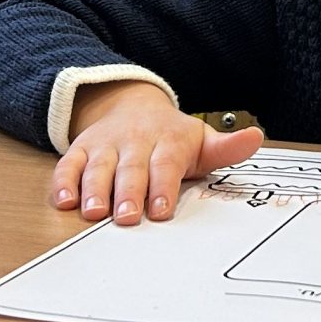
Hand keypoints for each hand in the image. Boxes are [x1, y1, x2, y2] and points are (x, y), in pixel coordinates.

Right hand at [57, 82, 261, 225]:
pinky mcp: (81, 149)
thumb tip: (256, 137)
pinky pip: (69, 164)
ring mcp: (105, 145)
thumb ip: (227, 147)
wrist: (130, 104)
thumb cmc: (170, 136)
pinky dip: (64, 181)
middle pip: (131, 168)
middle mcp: (134, 141)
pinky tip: (65, 201)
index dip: (162, 186)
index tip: (160, 210)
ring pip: (97, 166)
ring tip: (94, 212)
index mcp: (167, 140)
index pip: (165, 164)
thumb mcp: (201, 139)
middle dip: (129, 193)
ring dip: (94, 189)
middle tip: (128, 218)